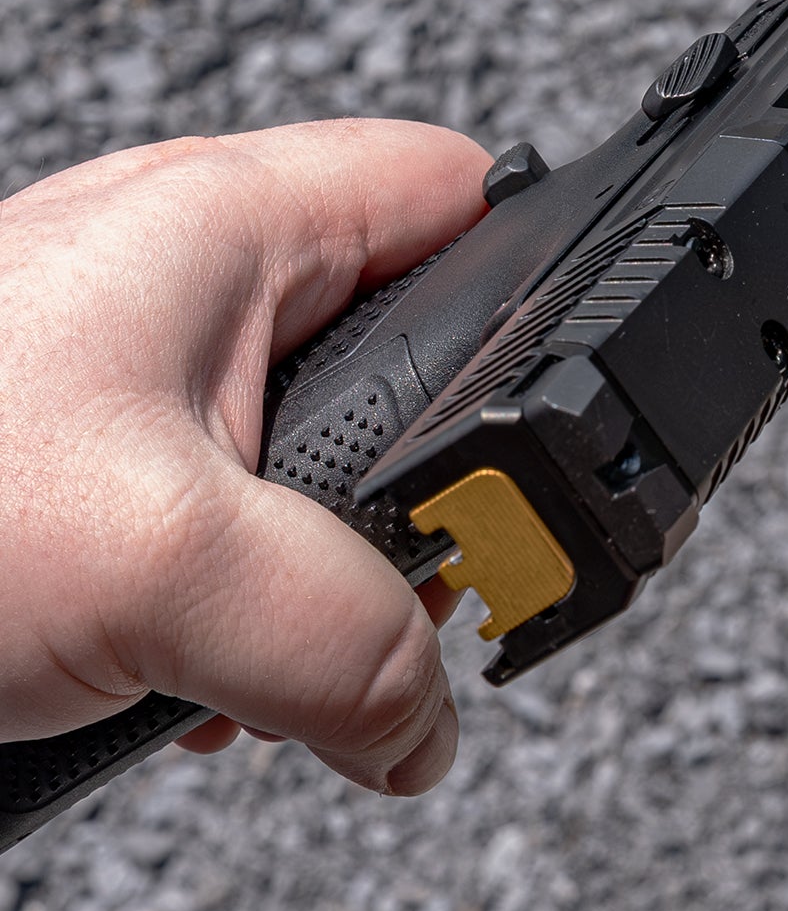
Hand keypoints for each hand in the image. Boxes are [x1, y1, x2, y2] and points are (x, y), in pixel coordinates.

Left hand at [0, 120, 490, 794]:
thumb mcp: (162, 562)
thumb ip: (347, 642)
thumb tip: (426, 721)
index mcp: (231, 224)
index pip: (454, 189)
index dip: (538, 270)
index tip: (569, 389)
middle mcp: (192, 280)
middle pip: (403, 338)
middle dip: (424, 481)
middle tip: (407, 581)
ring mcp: (138, 372)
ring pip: (312, 448)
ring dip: (322, 567)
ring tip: (278, 653)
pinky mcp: (94, 460)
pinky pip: (225, 513)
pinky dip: (237, 601)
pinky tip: (191, 675)